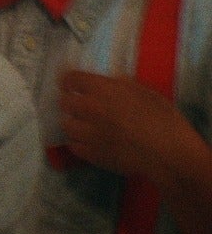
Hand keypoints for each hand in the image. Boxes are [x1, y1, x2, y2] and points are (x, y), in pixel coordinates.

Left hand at [59, 69, 192, 180]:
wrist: (170, 155)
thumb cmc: (164, 121)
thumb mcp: (147, 93)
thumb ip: (123, 84)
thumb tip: (110, 80)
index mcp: (103, 90)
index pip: (70, 78)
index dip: (70, 81)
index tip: (72, 85)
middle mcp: (90, 108)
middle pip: (63, 101)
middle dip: (71, 102)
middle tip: (80, 107)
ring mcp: (88, 133)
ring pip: (66, 125)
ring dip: (74, 123)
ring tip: (85, 126)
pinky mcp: (92, 154)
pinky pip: (73, 145)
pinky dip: (79, 143)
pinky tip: (89, 143)